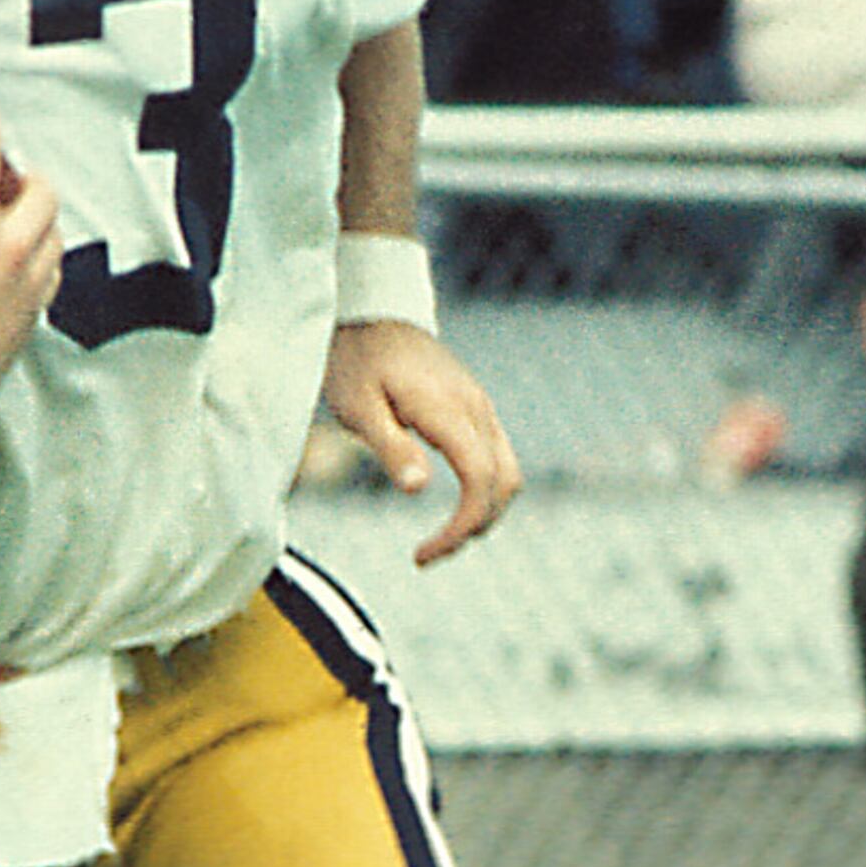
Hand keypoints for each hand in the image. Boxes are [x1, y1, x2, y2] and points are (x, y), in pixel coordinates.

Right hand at [0, 106, 59, 409]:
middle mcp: (9, 250)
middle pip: (42, 194)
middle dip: (32, 179)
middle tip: (17, 176)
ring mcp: (27, 283)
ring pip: (54, 235)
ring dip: (42, 221)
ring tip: (25, 218)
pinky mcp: (34, 312)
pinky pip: (51, 274)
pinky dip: (43, 260)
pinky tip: (28, 262)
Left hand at [324, 318, 522, 566]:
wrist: (372, 312)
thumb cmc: (357, 361)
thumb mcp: (358, 407)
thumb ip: (391, 446)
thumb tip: (419, 489)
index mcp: (448, 410)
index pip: (480, 480)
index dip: (460, 526)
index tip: (422, 554)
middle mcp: (476, 408)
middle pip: (504, 483)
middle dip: (474, 527)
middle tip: (427, 554)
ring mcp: (481, 406)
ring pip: (508, 472)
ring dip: (484, 512)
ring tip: (442, 538)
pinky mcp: (476, 408)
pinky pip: (496, 457)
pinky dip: (484, 491)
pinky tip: (452, 507)